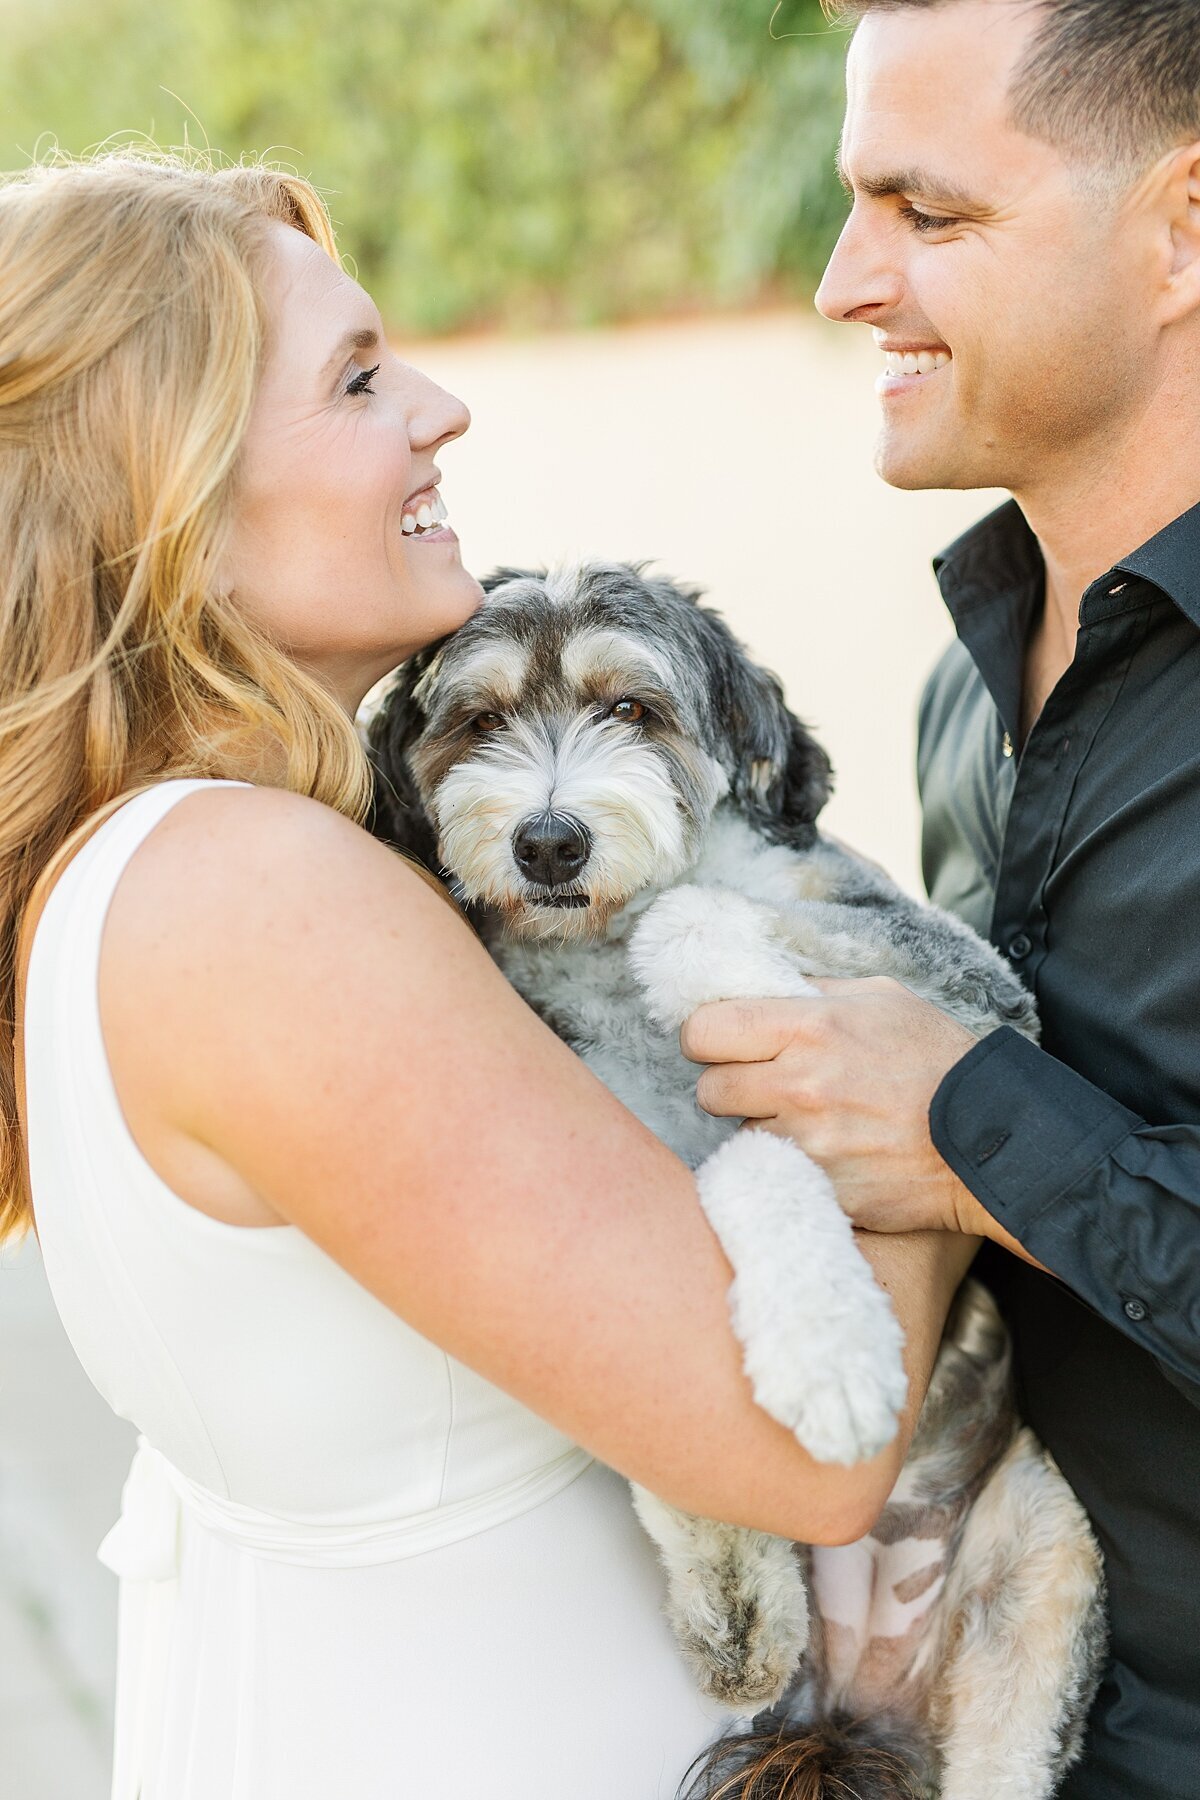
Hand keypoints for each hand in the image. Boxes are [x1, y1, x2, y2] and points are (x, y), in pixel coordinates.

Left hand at [680, 977, 992, 1238]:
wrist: (993, 1137)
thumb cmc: (938, 1059)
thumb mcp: (883, 999)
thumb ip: (813, 992)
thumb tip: (760, 985)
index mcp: (811, 1027)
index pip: (704, 1030)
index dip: (705, 1037)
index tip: (722, 1043)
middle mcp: (801, 1085)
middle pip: (708, 1090)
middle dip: (728, 1087)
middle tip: (762, 1086)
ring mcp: (808, 1145)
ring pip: (739, 1136)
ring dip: (762, 1129)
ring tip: (809, 1121)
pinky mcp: (820, 1189)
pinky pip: (776, 1174)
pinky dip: (790, 1166)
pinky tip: (825, 1154)